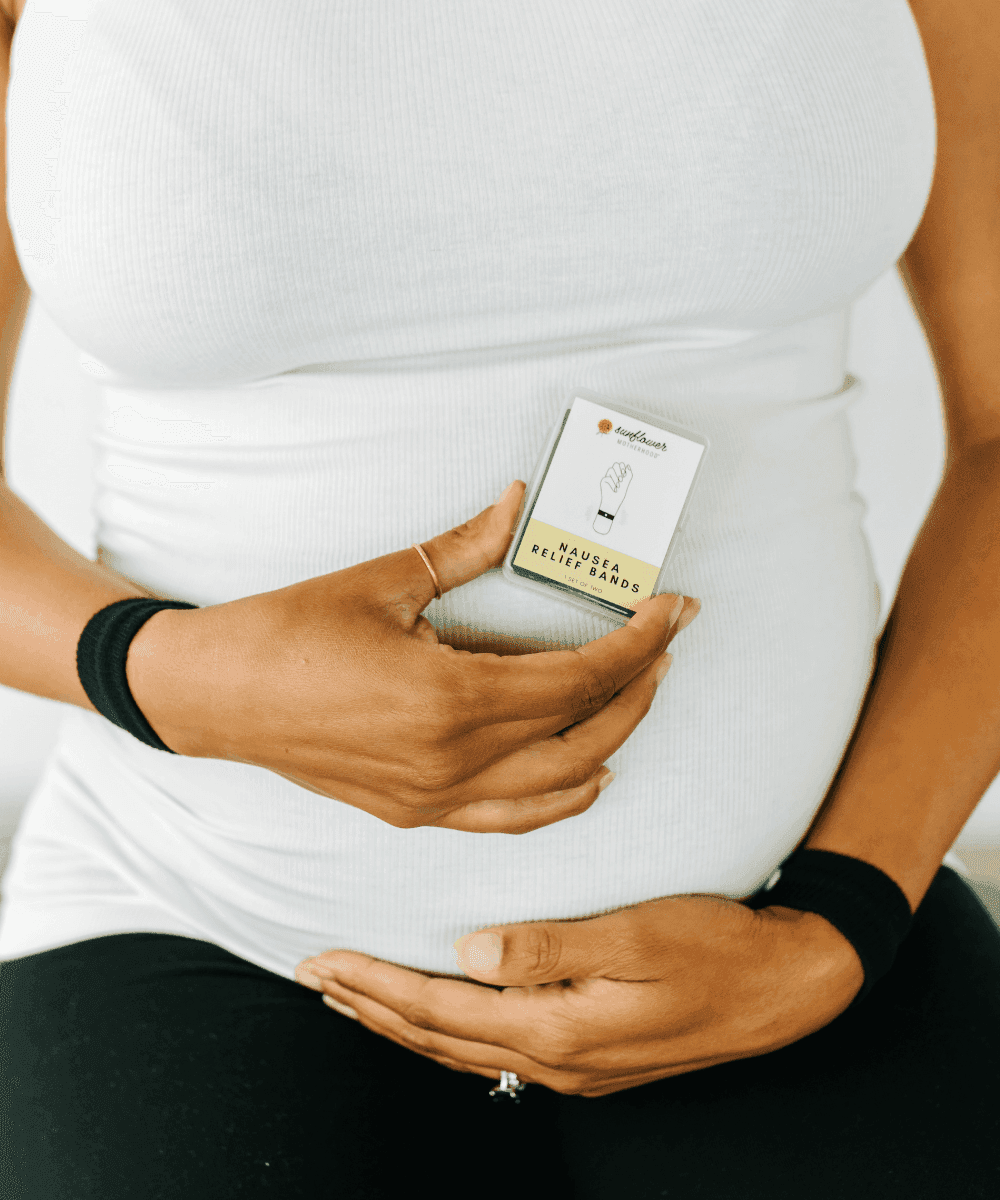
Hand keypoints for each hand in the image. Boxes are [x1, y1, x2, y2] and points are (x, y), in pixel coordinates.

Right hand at [125, 480, 700, 833]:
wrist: (218, 696)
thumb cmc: (291, 632)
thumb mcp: (386, 579)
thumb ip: (467, 546)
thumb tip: (517, 503)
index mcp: (450, 698)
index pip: (578, 677)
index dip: (637, 643)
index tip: (672, 611)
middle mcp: (453, 761)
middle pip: (583, 733)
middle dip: (639, 686)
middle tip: (666, 642)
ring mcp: (436, 798)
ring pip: (558, 787)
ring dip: (611, 740)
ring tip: (637, 694)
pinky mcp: (417, 812)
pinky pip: (511, 820)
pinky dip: (561, 799)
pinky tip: (587, 776)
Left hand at [294, 895, 863, 1096]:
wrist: (781, 989)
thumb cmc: (714, 945)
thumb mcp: (639, 933)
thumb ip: (552, 945)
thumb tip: (469, 951)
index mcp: (559, 1027)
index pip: (440, 1010)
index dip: (375, 984)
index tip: (323, 961)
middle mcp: (557, 1060)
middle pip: (437, 1039)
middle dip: (370, 1007)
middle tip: (314, 978)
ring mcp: (574, 1069)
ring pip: (462, 1052)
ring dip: (400, 1024)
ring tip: (354, 999)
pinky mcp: (590, 1061)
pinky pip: (495, 1053)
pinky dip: (446, 1034)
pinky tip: (434, 1019)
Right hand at [593, 462, 632, 533]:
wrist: (613, 503)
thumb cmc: (619, 495)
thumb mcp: (626, 484)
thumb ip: (629, 475)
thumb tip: (628, 465)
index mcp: (619, 475)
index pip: (621, 465)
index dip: (623, 467)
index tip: (625, 474)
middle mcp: (613, 475)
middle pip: (615, 464)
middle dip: (619, 470)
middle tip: (622, 478)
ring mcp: (607, 477)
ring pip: (611, 469)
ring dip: (616, 478)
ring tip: (618, 486)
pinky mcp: (603, 480)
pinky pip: (608, 477)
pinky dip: (612, 484)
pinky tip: (614, 489)